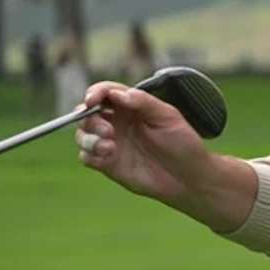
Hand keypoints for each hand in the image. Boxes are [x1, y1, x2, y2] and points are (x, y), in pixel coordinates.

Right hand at [75, 81, 212, 202]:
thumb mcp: (168, 117)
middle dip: (90, 118)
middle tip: (108, 131)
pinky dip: (90, 155)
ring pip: (82, 134)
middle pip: (87, 113)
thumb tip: (117, 94)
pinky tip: (108, 157)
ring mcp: (110, 142)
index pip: (106, 92)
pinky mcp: (107, 163)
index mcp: (131, 106)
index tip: (92, 100)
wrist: (187, 176)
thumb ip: (143, 102)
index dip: (95, 92)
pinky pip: (85, 156)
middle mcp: (117, 122)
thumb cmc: (182, 142)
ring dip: (89, 138)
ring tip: (109, 147)